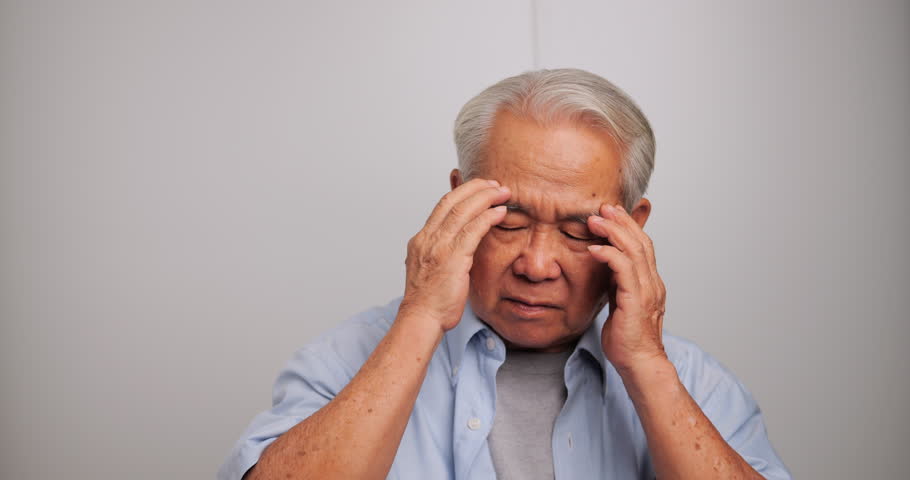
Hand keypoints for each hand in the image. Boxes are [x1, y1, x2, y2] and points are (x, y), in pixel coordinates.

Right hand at [399, 178, 510, 330]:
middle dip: (475, 188)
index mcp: (421, 240)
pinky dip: (488, 217)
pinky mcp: (452, 258)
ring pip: (463, 211)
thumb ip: (441, 253)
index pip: (442, 206)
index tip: (479, 188)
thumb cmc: (428, 301)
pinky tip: (501, 212)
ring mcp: (438, 247)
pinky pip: (473, 230)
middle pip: (452, 201)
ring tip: (503, 192)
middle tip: (495, 184)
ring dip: (485, 198)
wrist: (421, 319)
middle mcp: (427, 238)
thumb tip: (457, 246)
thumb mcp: (430, 270)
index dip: (462, 192)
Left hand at [586, 203, 666, 373]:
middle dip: (621, 221)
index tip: (611, 213)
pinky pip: (624, 270)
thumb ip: (617, 284)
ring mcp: (646, 291)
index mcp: (650, 283)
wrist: (639, 364)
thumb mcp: (620, 303)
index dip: (628, 227)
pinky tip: (594, 249)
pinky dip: (609, 255)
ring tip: (595, 221)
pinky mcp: (635, 301)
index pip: (642, 247)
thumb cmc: (627, 340)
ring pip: (634, 251)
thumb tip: (605, 266)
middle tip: (603, 207)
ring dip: (613, 232)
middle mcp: (652, 283)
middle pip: (640, 242)